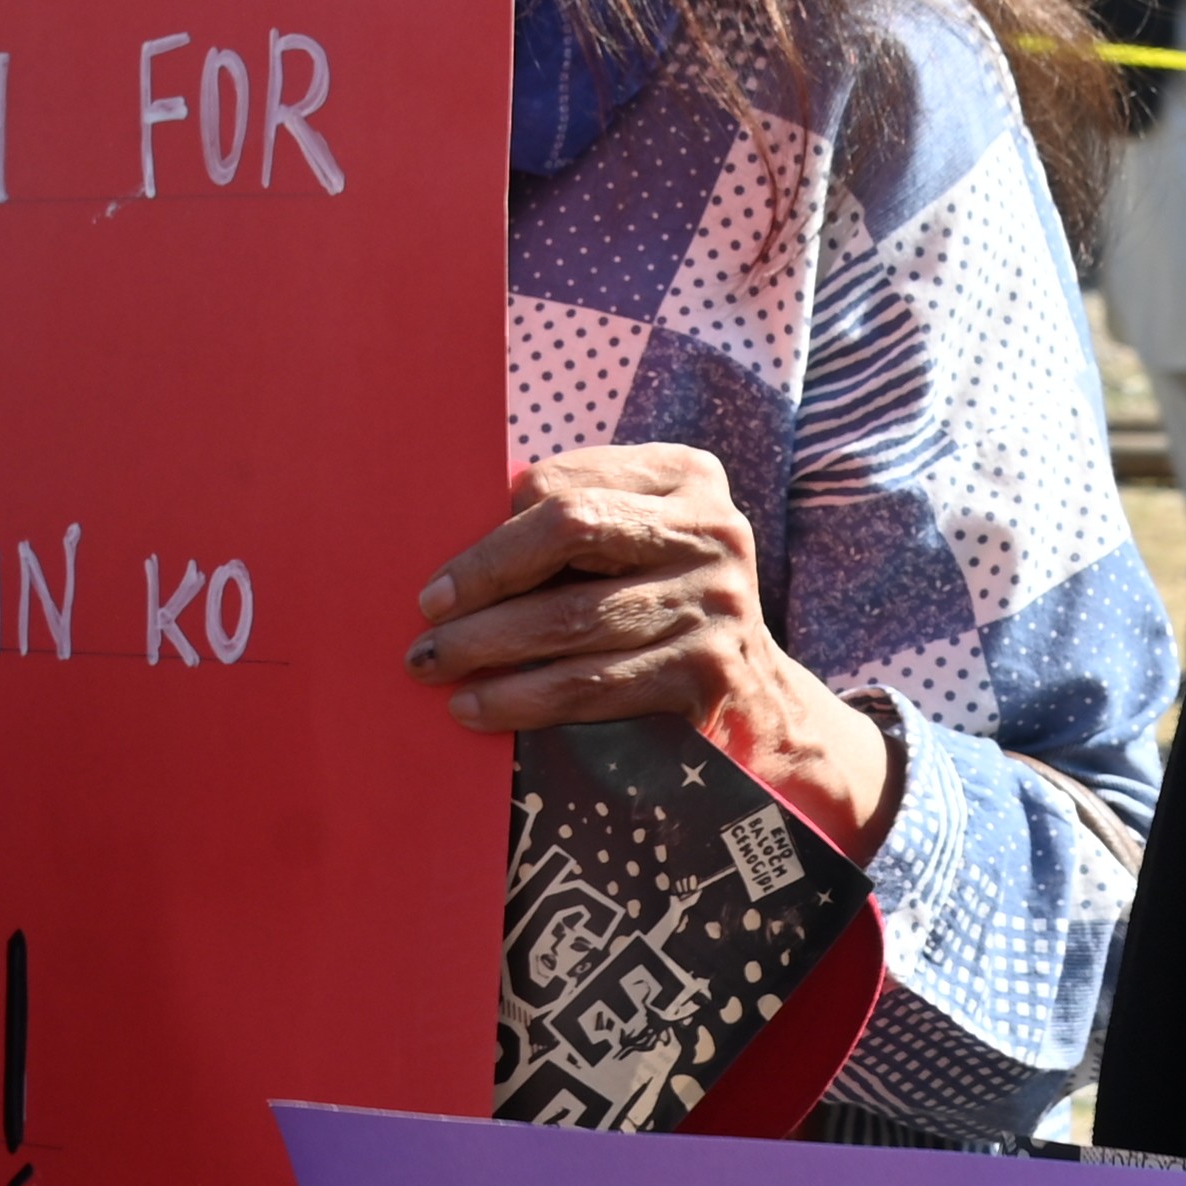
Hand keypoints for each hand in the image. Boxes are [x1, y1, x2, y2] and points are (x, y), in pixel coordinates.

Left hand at [411, 444, 895, 849]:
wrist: (759, 703)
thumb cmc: (662, 610)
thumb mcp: (636, 544)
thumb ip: (573, 525)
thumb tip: (456, 537)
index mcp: (686, 476)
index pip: (566, 485)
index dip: (495, 532)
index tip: (446, 578)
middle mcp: (711, 528)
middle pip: (570, 532)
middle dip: (484, 577)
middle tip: (427, 618)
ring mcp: (715, 600)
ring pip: (571, 617)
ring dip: (487, 645)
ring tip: (434, 665)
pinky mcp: (706, 671)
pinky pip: (591, 684)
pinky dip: (522, 699)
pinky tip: (477, 709)